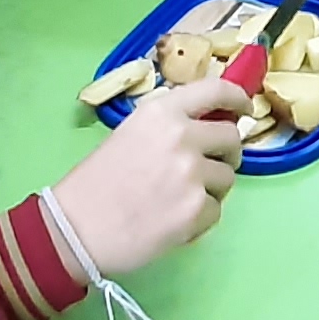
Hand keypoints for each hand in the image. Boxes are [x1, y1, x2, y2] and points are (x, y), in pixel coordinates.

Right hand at [50, 78, 248, 277]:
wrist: (75, 228)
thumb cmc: (95, 182)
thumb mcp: (129, 134)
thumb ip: (168, 126)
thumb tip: (205, 128)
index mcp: (162, 112)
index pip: (216, 91)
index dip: (237, 98)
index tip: (243, 108)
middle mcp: (182, 137)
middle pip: (231, 138)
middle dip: (225, 153)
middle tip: (208, 166)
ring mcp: (193, 174)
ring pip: (227, 178)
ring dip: (210, 188)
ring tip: (177, 198)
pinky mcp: (196, 210)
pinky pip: (216, 210)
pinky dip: (200, 218)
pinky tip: (172, 220)